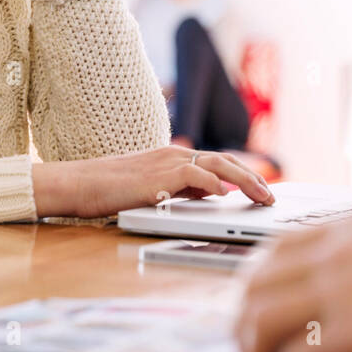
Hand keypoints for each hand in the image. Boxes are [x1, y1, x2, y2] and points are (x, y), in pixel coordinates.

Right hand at [57, 146, 275, 218]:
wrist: (80, 183)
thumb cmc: (111, 189)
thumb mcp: (155, 188)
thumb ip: (182, 188)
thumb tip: (211, 194)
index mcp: (174, 156)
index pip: (218, 162)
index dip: (244, 174)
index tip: (261, 189)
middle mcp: (175, 154)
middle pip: (225, 161)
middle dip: (253, 178)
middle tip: (271, 197)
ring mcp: (167, 162)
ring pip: (218, 165)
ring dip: (245, 181)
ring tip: (262, 197)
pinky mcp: (158, 175)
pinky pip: (194, 175)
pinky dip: (212, 184)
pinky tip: (225, 196)